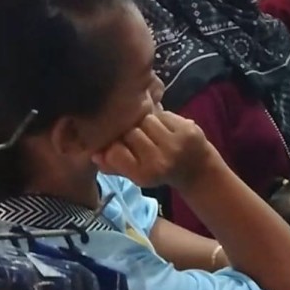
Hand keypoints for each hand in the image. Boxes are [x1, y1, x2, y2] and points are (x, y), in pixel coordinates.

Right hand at [93, 112, 216, 188]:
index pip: (115, 152)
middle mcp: (160, 161)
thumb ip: (112, 166)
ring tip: (150, 132)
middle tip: (137, 138)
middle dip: (130, 132)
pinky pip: (162, 114)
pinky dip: (159, 118)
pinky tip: (164, 127)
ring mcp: (176, 144)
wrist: (196, 168)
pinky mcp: (188, 130)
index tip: (118, 146)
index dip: (113, 146)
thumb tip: (93, 153)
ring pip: (145, 119)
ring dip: (144, 123)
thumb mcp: (135, 174)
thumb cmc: (160, 171)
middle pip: (130, 132)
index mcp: (144, 175)